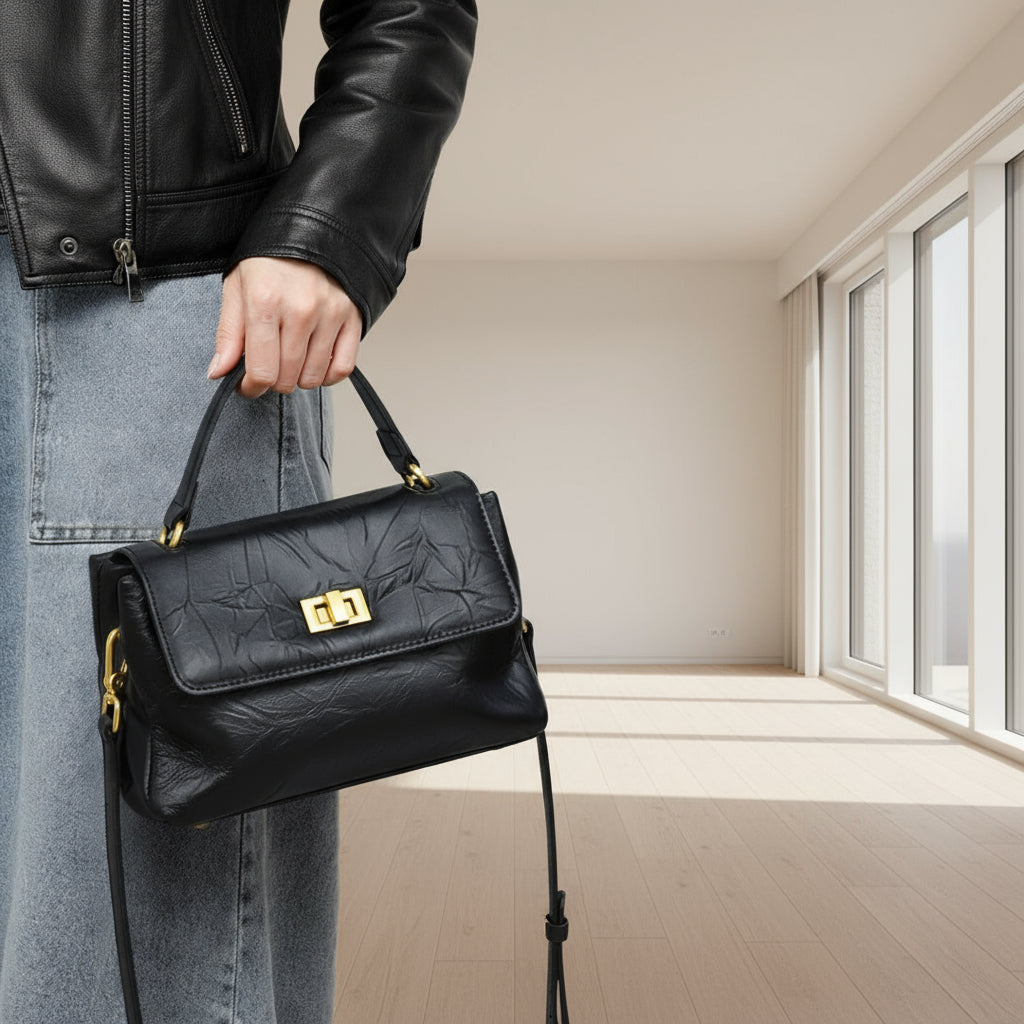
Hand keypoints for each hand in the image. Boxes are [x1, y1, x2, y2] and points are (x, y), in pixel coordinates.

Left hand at [208, 255, 362, 397]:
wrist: (309, 230)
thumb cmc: (269, 260)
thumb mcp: (237, 288)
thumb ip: (228, 334)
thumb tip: (219, 373)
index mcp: (265, 302)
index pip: (261, 372)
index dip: (250, 388)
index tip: (247, 385)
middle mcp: (301, 310)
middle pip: (287, 379)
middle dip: (272, 382)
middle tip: (268, 367)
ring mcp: (330, 315)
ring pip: (313, 378)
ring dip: (298, 378)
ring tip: (290, 360)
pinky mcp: (352, 318)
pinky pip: (342, 368)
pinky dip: (327, 375)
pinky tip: (314, 363)